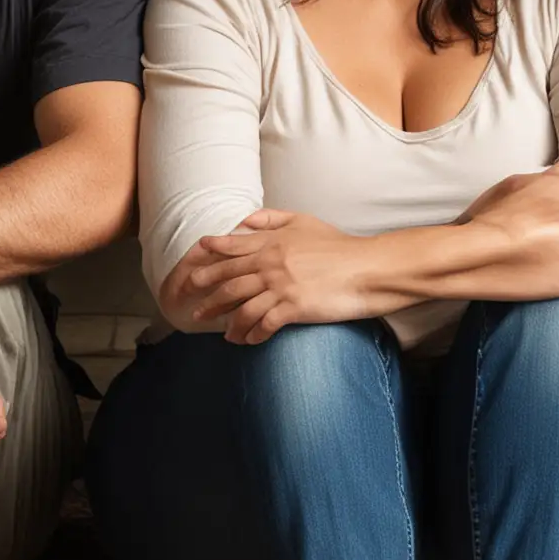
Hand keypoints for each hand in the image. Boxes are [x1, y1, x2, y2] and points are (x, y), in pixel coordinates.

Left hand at [184, 211, 372, 345]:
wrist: (367, 268)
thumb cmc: (338, 246)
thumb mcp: (305, 221)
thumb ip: (272, 218)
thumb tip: (244, 219)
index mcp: (271, 242)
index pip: (230, 249)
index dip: (208, 259)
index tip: (191, 267)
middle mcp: (270, 263)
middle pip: (228, 280)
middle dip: (206, 294)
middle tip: (191, 303)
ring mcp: (280, 286)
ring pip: (241, 306)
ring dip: (227, 321)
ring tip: (221, 333)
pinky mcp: (293, 308)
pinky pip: (263, 324)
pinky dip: (252, 334)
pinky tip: (247, 341)